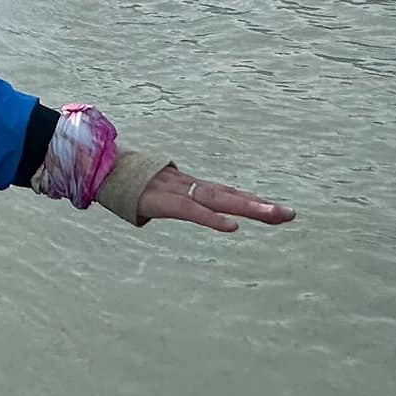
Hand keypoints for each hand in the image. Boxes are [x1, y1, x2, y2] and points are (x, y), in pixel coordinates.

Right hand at [136, 164, 294, 233]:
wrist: (104, 169)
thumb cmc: (134, 184)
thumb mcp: (162, 195)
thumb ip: (180, 201)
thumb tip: (193, 209)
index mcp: (192, 188)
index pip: (230, 195)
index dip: (255, 201)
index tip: (281, 212)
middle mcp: (191, 186)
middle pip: (233, 196)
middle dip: (262, 205)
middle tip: (291, 214)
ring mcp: (179, 191)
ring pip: (219, 200)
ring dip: (248, 207)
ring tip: (272, 214)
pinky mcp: (165, 201)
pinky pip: (192, 210)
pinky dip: (212, 218)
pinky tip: (232, 226)